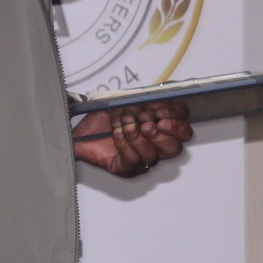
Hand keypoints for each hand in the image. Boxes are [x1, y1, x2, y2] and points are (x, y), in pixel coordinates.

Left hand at [72, 99, 192, 176]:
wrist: (79, 132)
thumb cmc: (102, 119)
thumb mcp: (124, 100)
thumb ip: (144, 96)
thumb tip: (158, 94)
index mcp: (159, 128)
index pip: (182, 125)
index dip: (175, 116)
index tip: (159, 108)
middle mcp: (154, 146)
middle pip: (176, 146)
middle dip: (164, 131)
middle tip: (148, 121)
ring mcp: (142, 159)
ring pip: (153, 154)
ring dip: (137, 135)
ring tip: (125, 124)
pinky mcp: (127, 168)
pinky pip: (133, 160)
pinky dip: (124, 144)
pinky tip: (116, 133)